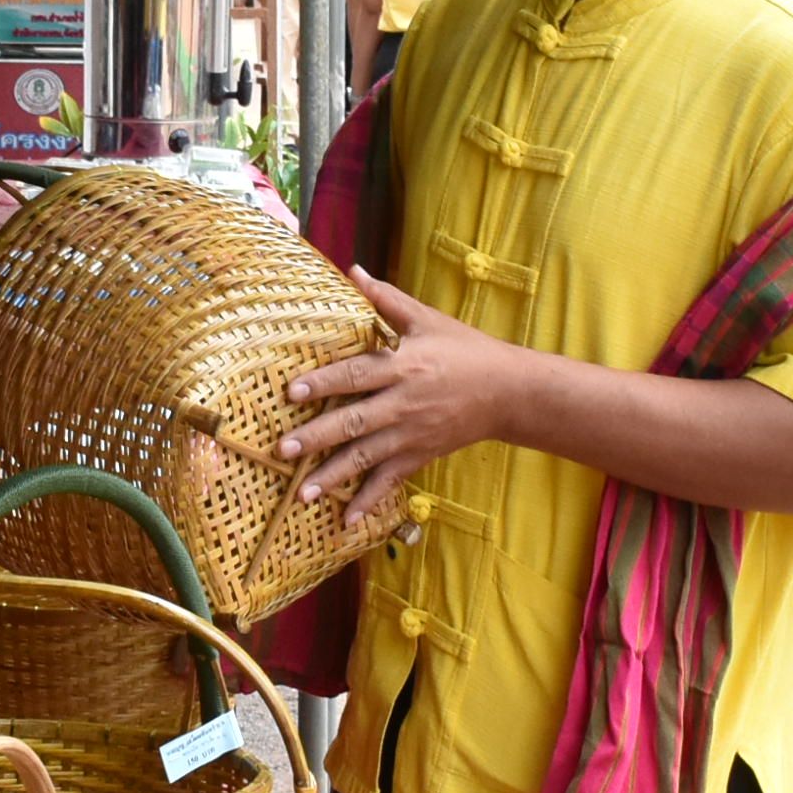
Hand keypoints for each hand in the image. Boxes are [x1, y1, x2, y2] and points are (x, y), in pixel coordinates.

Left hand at [275, 270, 524, 524]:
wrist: (509, 392)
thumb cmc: (466, 350)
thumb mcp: (428, 320)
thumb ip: (386, 299)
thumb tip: (353, 270)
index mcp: (404, 366)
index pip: (357, 375)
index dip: (325, 382)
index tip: (293, 391)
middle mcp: (404, 404)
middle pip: (354, 422)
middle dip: (317, 437)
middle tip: (283, 449)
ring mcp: (411, 435)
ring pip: (366, 458)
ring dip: (333, 476)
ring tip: (302, 493)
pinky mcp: (419, 456)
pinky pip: (389, 482)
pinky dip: (368, 503)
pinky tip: (345, 523)